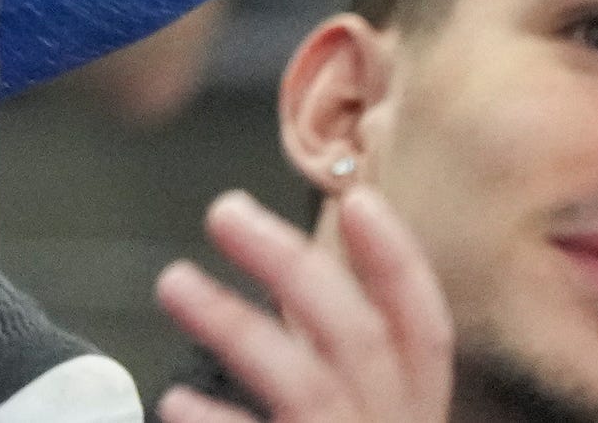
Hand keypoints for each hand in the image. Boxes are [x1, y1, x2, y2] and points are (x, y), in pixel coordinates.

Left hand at [153, 186, 456, 422]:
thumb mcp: (359, 417)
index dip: (398, 262)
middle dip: (293, 264)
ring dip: (238, 325)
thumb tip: (283, 284)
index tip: (356, 197)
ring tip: (173, 282)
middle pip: (358, 338)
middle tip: (223, 210)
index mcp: (414, 417)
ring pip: (308, 387)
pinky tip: (176, 407)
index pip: (424, 330)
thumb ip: (331, 364)